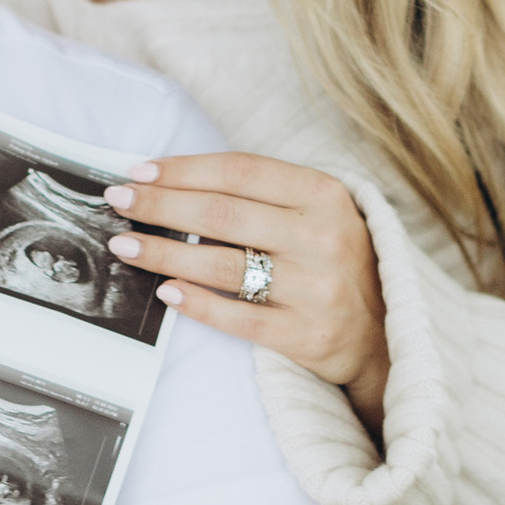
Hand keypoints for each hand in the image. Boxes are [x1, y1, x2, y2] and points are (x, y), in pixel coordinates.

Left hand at [106, 151, 388, 432]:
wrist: (386, 333)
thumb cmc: (335, 260)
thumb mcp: (318, 212)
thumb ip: (263, 194)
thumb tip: (176, 181)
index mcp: (323, 194)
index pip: (238, 171)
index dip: (183, 169)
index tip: (139, 171)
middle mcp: (322, 236)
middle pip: (222, 214)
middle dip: (159, 206)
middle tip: (118, 202)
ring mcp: (316, 288)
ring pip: (222, 264)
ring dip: (164, 253)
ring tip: (125, 246)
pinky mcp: (307, 335)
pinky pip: (238, 318)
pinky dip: (197, 304)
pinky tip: (164, 292)